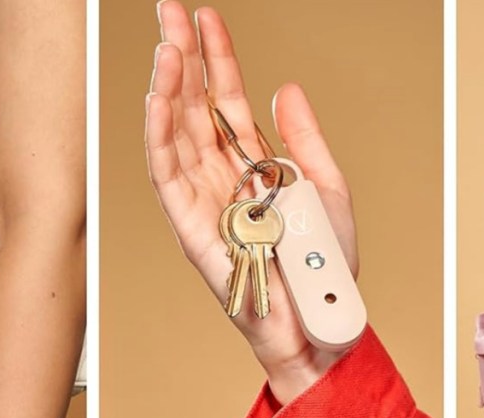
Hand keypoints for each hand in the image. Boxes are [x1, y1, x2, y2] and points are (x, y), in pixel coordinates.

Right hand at [145, 1, 358, 404]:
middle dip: (182, 57)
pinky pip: (167, 175)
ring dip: (168, 88)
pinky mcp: (191, 228)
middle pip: (194, 107)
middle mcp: (221, 179)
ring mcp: (202, 202)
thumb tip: (285, 90)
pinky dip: (159, 135)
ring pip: (175, 134)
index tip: (206, 18)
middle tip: (169, 11)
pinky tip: (157, 97)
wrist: (322, 322)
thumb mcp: (326, 188)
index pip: (226, 101)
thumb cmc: (323, 266)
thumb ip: (303, 139)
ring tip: (166, 44)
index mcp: (251, 167)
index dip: (217, 58)